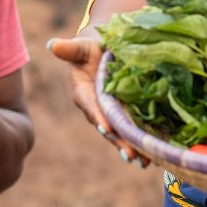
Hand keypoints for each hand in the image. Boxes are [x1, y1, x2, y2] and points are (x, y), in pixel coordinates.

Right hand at [47, 36, 148, 167]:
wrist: (104, 51)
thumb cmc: (90, 48)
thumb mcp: (81, 47)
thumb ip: (69, 49)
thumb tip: (52, 44)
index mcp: (83, 93)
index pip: (90, 106)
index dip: (98, 116)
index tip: (107, 127)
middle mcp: (97, 108)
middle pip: (108, 127)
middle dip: (119, 141)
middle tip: (131, 155)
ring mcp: (111, 114)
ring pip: (121, 133)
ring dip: (132, 148)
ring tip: (144, 162)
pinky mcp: (125, 115)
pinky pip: (132, 130)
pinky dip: (142, 141)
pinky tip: (154, 154)